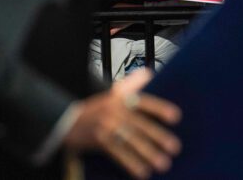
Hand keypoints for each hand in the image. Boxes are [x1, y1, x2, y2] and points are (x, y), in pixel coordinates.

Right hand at [65, 69, 181, 179]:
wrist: (66, 120)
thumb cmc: (94, 109)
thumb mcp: (111, 93)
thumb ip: (131, 84)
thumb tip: (149, 73)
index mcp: (118, 98)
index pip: (142, 101)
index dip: (159, 108)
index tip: (176, 116)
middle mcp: (112, 110)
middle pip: (138, 124)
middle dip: (157, 136)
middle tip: (174, 147)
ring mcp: (105, 125)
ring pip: (130, 140)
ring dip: (147, 153)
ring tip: (163, 164)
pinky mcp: (98, 140)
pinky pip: (117, 153)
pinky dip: (130, 164)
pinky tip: (142, 172)